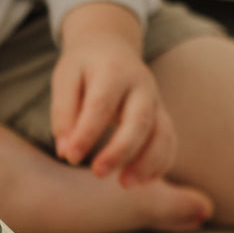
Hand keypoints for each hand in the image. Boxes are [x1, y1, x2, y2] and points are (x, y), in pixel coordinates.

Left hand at [51, 2, 176, 186]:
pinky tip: (141, 181)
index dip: (86, 133)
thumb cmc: (84, 68)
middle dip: (121, 150)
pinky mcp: (161, 117)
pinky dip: (161, 164)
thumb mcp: (65, 79)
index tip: (70, 157)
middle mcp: (141, 86)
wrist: (112, 48)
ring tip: (125, 184)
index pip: (102, 105)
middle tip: (97, 173)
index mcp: (113, 72)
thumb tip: (65, 151)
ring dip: (148, 163)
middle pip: (140, 120)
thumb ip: (63, 113)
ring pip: (163, 134)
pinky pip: (170, 142)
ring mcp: (156, 102)